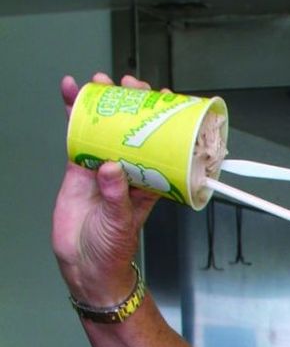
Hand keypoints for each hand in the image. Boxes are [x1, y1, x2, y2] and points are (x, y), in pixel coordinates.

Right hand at [52, 72, 160, 303]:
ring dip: (101, 102)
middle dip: (130, 102)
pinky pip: (77, 135)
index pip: (160, 145)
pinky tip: (70, 93)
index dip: (161, 120)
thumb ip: (117, 196)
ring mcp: (102, 166)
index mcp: (148, 181)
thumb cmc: (114, 251)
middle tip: (128, 84)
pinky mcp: (78, 168)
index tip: (162, 97)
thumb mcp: (121, 223)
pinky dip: (73, 114)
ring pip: (104, 126)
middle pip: (131, 128)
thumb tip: (110, 168)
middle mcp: (127, 170)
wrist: (85, 266)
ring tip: (100, 81)